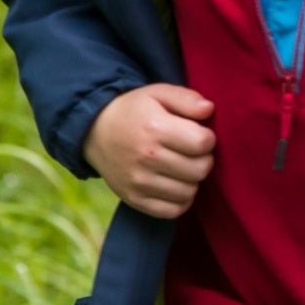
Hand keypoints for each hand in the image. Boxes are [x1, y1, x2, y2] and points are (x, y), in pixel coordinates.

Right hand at [84, 83, 216, 218]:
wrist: (95, 132)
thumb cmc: (135, 111)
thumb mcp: (158, 93)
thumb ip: (187, 98)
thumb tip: (209, 110)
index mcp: (154, 128)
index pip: (203, 143)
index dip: (208, 138)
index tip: (197, 134)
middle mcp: (146, 158)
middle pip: (200, 169)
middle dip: (203, 159)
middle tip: (191, 152)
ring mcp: (138, 182)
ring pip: (190, 192)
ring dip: (192, 180)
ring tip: (181, 166)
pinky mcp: (133, 199)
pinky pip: (173, 211)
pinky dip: (180, 200)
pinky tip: (175, 184)